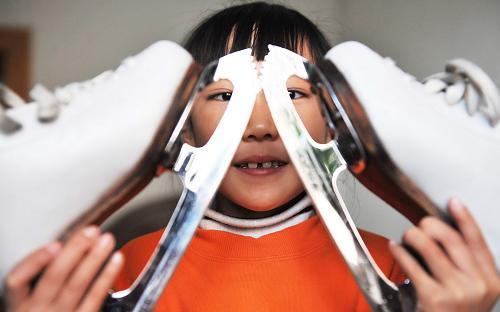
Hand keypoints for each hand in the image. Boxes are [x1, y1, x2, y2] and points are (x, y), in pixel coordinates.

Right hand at [5, 226, 123, 311]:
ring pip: (77, 284)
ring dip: (94, 258)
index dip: (35, 261)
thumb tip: (69, 243)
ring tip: (106, 240)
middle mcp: (37, 310)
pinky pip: (95, 297)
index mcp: (20, 303)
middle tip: (91, 231)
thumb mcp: (32, 299)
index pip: (18, 280)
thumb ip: (43, 276)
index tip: (54, 244)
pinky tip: (115, 259)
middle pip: (55, 276)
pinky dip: (107, 276)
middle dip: (75, 250)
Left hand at [389, 198, 499, 310]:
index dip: (464, 218)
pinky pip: (412, 263)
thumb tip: (442, 233)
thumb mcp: (472, 293)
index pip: (477, 241)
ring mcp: (458, 292)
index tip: (453, 202)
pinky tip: (396, 247)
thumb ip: (466, 267)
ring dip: (413, 235)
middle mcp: (478, 285)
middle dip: (430, 225)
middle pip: (451, 239)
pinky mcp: (434, 298)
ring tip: (406, 237)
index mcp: (491, 281)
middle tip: (419, 225)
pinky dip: (400, 251)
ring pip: (430, 246)